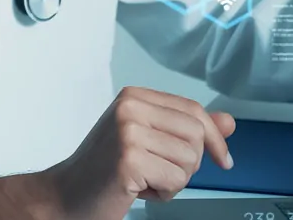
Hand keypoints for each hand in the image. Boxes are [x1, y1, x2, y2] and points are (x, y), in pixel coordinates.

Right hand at [0, 87, 234, 219]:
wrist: (64, 196)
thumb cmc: (103, 171)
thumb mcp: (148, 141)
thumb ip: (186, 129)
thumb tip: (228, 122)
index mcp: (134, 97)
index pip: (193, 110)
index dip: (214, 138)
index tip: (223, 159)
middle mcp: (129, 108)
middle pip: (196, 135)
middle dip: (188, 164)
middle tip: (158, 173)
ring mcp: (127, 132)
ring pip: (190, 160)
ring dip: (174, 181)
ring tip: (144, 180)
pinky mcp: (128, 160)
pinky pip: (176, 180)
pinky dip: (163, 194)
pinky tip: (138, 190)